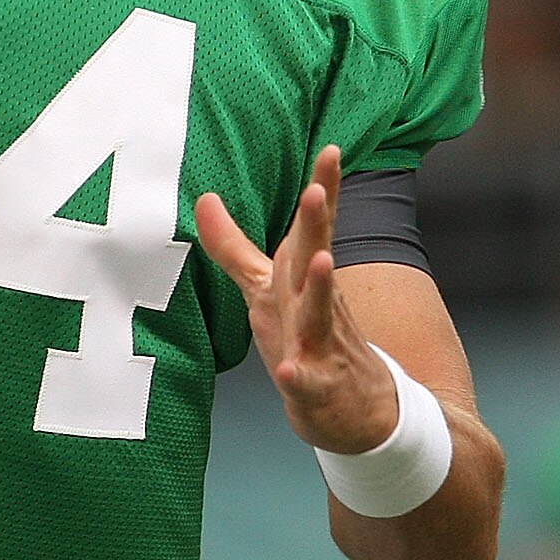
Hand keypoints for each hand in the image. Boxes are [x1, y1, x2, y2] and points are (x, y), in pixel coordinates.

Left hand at [197, 147, 401, 454]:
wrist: (355, 410)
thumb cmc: (306, 337)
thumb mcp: (267, 288)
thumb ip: (234, 247)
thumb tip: (204, 198)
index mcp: (304, 279)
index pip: (316, 229)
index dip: (324, 189)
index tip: (332, 150)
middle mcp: (317, 305)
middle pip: (316, 260)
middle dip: (317, 226)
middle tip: (316, 191)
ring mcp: (320, 346)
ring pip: (320, 315)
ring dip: (320, 288)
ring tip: (321, 259)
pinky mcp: (316, 388)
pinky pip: (306, 382)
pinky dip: (299, 375)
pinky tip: (290, 370)